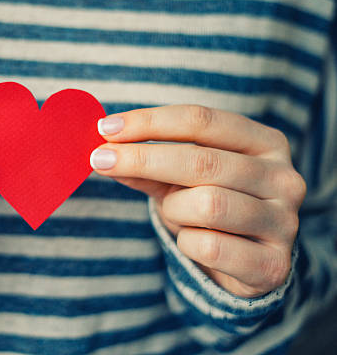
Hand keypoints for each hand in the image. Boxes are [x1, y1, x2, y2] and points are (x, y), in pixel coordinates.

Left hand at [91, 105, 305, 297]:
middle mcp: (283, 177)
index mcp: (265, 142)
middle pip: (202, 160)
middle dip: (142, 158)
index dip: (149, 122)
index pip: (201, 120)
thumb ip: (147, 164)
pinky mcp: (273, 264)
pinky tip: (194, 243)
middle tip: (100, 160)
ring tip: (175, 213)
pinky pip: (210, 248)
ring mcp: (284, 222)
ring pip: (207, 204)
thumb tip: (104, 150)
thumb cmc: (209, 209)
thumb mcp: (179, 179)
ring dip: (174, 209)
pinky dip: (187, 244)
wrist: (245, 264)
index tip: (106, 127)